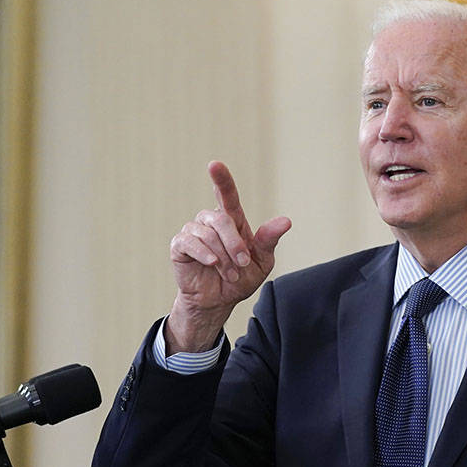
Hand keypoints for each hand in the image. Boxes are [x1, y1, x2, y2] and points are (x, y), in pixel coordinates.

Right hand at [166, 161, 290, 352]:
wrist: (219, 302)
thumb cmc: (240, 279)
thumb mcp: (262, 261)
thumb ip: (269, 240)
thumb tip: (286, 221)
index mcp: (232, 221)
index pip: (227, 195)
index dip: (221, 179)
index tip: (214, 165)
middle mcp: (211, 222)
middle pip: (221, 219)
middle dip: (235, 243)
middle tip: (243, 264)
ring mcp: (194, 232)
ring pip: (208, 234)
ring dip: (223, 257)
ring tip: (229, 274)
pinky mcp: (179, 246)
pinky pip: (190, 242)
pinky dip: (204, 254)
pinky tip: (212, 264)